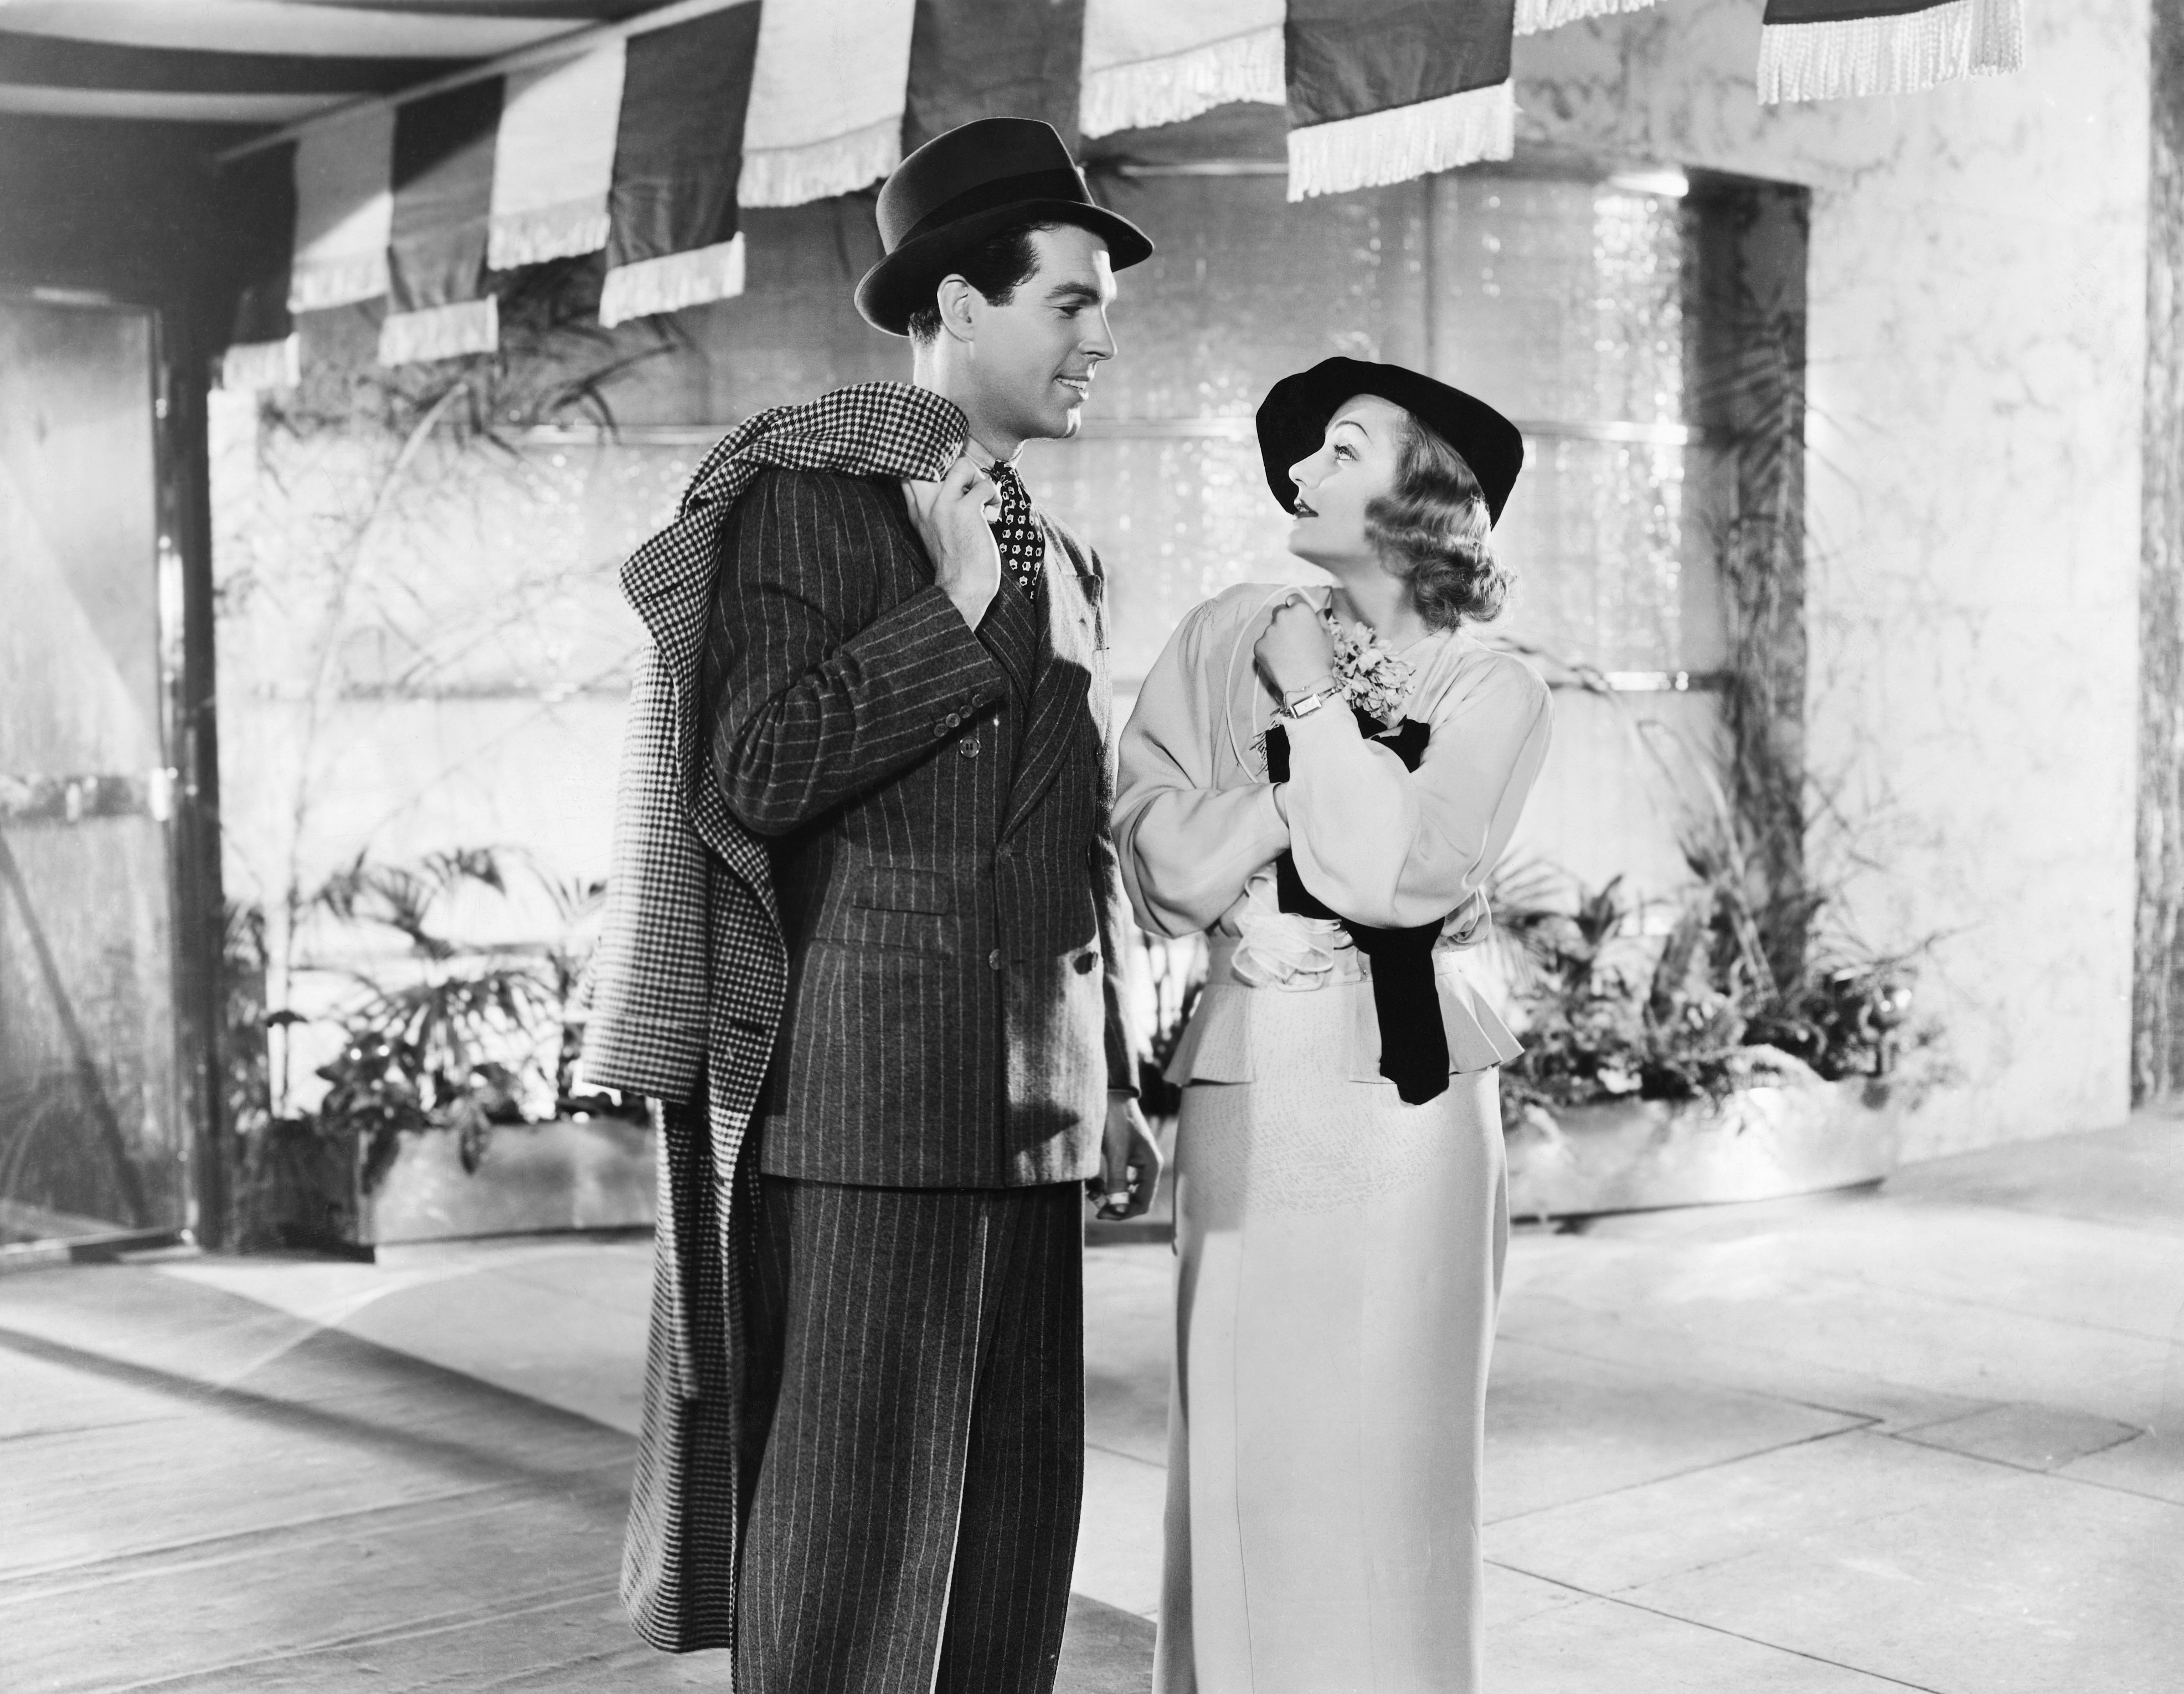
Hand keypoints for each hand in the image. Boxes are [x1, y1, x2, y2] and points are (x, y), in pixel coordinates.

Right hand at [902, 453, 1001, 626]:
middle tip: (968, 483)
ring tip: (983, 498)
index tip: (950, 473)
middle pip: (932, 458)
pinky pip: (985, 484)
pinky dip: (994, 496)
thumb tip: (959, 478)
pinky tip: (992, 514)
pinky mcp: (965, 511)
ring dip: (979, 478)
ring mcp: (944, 506)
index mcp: (917, 508)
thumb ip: (937, 506)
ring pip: (962, 464)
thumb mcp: (936, 531)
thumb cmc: (957, 562)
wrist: (963, 589)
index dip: (931, 459)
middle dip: (955, 461)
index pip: (911, 467)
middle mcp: (925, 503)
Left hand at [1089, 1095, 1162, 1220]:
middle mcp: (1147, 1167)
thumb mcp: (1116, 1152)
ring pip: (1123, 1190)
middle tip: (1093, 1199)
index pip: (1143, 1203)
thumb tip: (1119, 1210)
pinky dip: (1105, 1183)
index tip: (1101, 1213)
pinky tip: (1092, 1180)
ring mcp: (1136, 1163)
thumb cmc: (1116, 1120)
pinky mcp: (1124, 1158)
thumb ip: (1118, 1181)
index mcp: (1151, 1166)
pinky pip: (1117, 1180)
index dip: (1123, 1213)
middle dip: (1113, 1203)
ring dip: (1107, 1193)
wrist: (1111, 1095)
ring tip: (1090, 1188)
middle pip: (1133, 1199)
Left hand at [1254, 596, 1336, 698]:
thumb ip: (1321, 620)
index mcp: (1300, 610)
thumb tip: (1320, 611)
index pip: (1293, 599)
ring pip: (1271, 629)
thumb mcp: (1327, 637)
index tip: (1298, 619)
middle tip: (1292, 637)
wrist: (1306, 683)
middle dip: (1284, 620)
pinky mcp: (1259, 645)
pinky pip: (1263, 644)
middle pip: (1279, 612)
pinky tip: (1280, 661)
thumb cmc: (1320, 659)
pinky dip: (1269, 650)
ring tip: (1288, 654)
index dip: (1295, 608)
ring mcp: (1268, 631)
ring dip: (1276, 636)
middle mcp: (1282, 616)